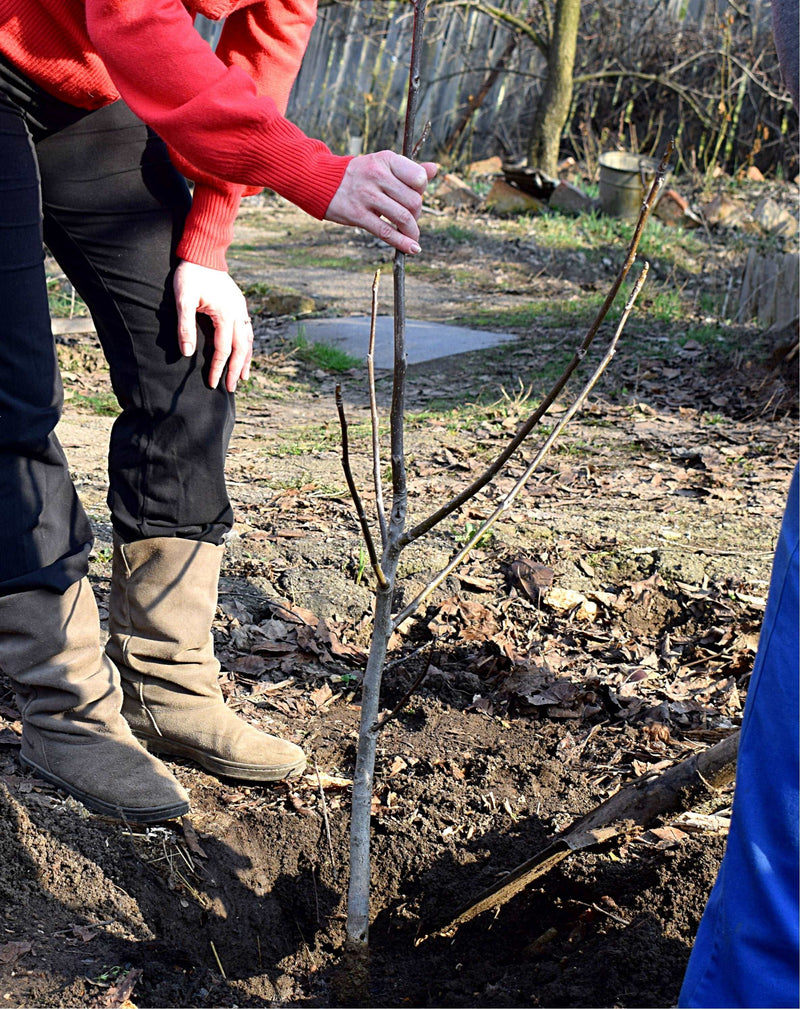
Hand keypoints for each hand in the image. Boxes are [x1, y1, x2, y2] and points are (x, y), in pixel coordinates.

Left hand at [173, 260, 252, 391]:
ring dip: (246, 360)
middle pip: (241, 349)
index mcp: (225, 314)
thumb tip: (186, 353)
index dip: (217, 368)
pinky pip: (248, 330)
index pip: (223, 349)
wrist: (203, 252)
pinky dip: (247, 346)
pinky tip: (244, 354)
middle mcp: (238, 314)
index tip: (211, 383)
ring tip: (244, 377)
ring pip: (248, 341)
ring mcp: (241, 309)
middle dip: (236, 370)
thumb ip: (184, 326)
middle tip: (231, 388)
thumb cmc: (190, 275)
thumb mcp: (182, 299)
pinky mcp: (240, 305)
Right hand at [324, 151, 437, 254]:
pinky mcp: (357, 215)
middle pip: (413, 201)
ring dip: (412, 231)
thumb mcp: (382, 165)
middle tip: (410, 218)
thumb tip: (435, 170)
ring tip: (412, 237)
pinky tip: (412, 249)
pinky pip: (386, 232)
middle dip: (417, 214)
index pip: (419, 178)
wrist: (321, 181)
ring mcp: (366, 195)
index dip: (422, 191)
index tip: (414, 196)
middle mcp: (377, 175)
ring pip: (402, 217)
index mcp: (386, 160)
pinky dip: (402, 243)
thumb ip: (409, 169)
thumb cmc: (359, 175)